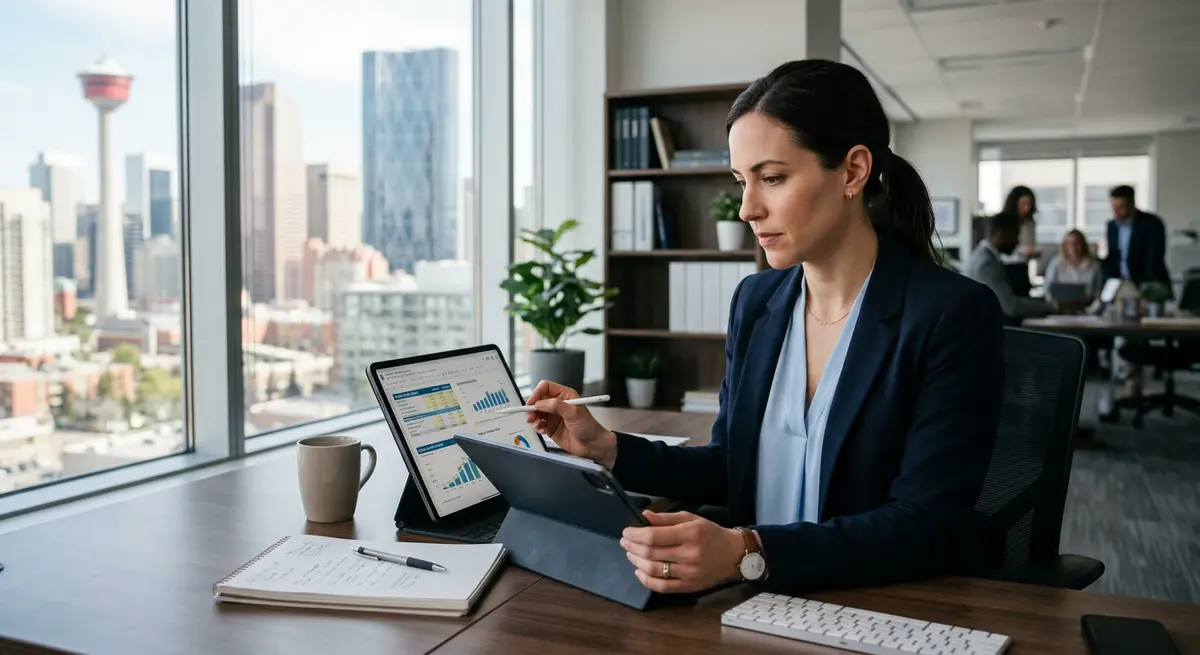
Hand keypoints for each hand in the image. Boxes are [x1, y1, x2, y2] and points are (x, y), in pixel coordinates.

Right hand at [525, 380, 616, 468]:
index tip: (532, 404)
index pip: (545, 387)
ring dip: (533, 418)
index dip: (537, 394)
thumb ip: (556, 406)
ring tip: (538, 425)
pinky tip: (543, 430)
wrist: (593, 446)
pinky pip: (538, 424)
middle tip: (530, 417)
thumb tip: (539, 403)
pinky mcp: (551, 427)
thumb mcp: (573, 413)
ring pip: (536, 412)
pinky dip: (537, 427)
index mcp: (565, 395)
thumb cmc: (589, 427)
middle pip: (538, 400)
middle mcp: (558, 404)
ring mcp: (554, 416)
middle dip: (532, 408)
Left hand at [620, 510, 745, 593]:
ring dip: (636, 562)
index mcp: (690, 534)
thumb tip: (644, 516)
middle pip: (651, 553)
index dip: (635, 534)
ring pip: (654, 570)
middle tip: (625, 542)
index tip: (626, 532)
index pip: (654, 536)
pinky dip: (646, 580)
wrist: (733, 555)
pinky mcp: (689, 586)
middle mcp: (689, 554)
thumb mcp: (691, 519)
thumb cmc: (710, 534)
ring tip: (631, 554)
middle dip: (632, 547)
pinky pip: (662, 586)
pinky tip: (639, 572)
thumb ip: (666, 518)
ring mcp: (689, 572)